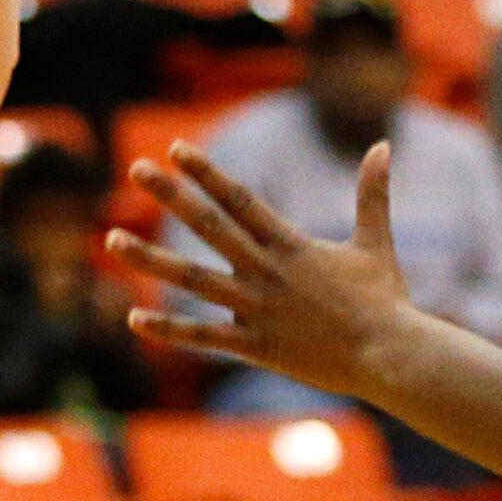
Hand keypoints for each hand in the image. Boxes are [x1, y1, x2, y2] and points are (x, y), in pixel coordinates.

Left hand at [107, 140, 422, 401]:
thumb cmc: (385, 301)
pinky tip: (134, 317)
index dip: (206, 173)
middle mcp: (267, 272)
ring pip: (193, 279)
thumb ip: (372, 194)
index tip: (176, 150)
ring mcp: (257, 309)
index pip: (239, 200)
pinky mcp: (256, 347)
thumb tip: (382, 145)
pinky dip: (169, 328)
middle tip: (136, 168)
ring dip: (150, 259)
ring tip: (111, 239)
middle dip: (170, 196)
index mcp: (291, 245)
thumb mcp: (375, 242)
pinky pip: (204, 337)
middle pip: (209, 226)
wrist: (390, 355)